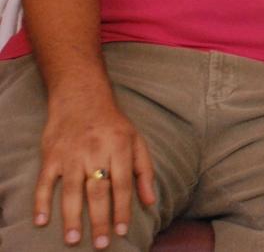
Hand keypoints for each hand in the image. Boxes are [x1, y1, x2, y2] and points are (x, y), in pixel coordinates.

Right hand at [35, 92, 155, 248]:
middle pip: (98, 190)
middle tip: (101, 244)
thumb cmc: (113, 124)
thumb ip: (144, 171)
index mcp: (119, 147)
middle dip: (100, 219)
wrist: (81, 97)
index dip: (122, 208)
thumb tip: (150, 201)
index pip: (122, 183)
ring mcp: (71, 154)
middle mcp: (95, 151)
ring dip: (72, 216)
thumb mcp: (136, 141)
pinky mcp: (51, 155)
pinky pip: (45, 182)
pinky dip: (42, 201)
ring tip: (73, 240)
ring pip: (72, 189)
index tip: (121, 230)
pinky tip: (42, 220)